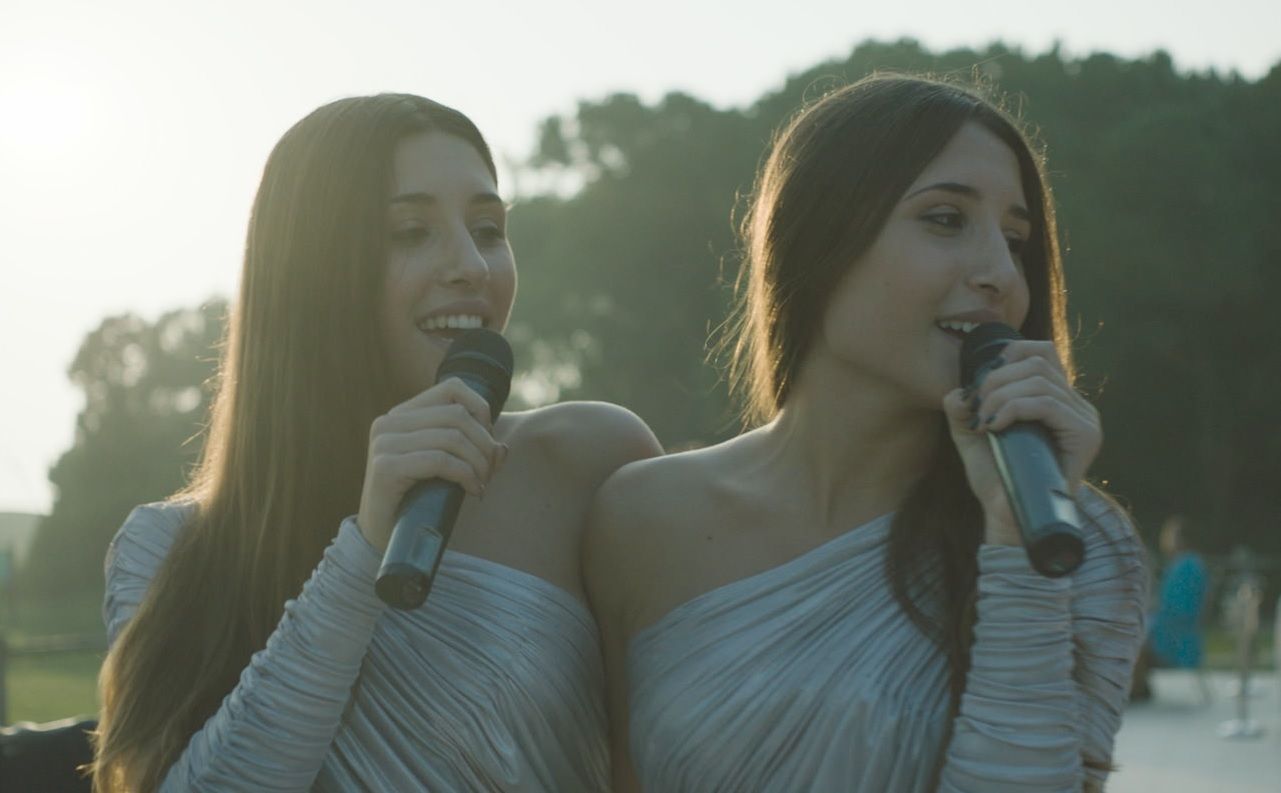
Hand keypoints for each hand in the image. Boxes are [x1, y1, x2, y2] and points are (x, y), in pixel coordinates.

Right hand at [356, 378, 507, 550]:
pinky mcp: (386, 467)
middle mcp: (389, 423)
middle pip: (458, 415)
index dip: (481, 409)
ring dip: (478, 463)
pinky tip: (472, 490)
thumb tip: (502, 449)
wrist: (381, 536)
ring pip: (452, 438)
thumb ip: (473, 452)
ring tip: (481, 483)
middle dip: (484, 444)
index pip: (452, 387)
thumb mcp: (446, 469)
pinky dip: (465, 475)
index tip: (487, 440)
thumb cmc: (416, 500)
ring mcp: (384, 443)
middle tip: (489, 472)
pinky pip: (440, 461)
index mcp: (402, 414)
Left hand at [942, 340, 1101, 544]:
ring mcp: (1084, 419)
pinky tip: (996, 426)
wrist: (1009, 517)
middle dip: (996, 380)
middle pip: (1038, 362)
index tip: (981, 382)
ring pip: (1039, 381)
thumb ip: (963, 410)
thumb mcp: (972, 435)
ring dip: (1000, 397)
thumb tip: (957, 391)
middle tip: (977, 408)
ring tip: (984, 421)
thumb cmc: (996, 478)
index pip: (1042, 352)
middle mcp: (1076, 405)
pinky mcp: (1085, 435)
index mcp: (1056, 400)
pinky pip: (1047, 403)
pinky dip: (1014, 408)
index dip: (1010, 354)